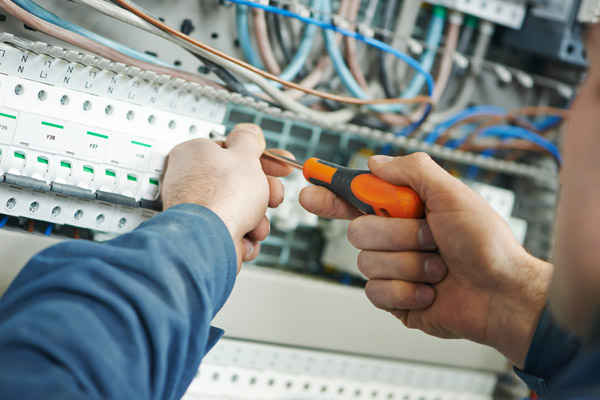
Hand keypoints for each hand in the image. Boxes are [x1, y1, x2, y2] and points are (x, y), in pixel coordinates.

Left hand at [161, 123, 292, 269]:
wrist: (209, 242)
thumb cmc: (221, 197)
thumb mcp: (244, 157)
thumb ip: (249, 141)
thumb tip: (249, 130)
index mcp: (196, 154)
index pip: (234, 152)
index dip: (262, 159)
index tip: (279, 167)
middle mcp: (191, 180)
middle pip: (239, 183)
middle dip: (263, 194)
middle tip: (273, 197)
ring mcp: (196, 209)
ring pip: (239, 209)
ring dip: (256, 219)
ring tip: (256, 225)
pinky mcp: (203, 233)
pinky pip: (231, 230)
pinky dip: (243, 237)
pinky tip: (245, 239)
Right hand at [300, 153, 551, 367]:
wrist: (502, 294)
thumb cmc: (486, 243)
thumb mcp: (452, 193)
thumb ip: (411, 170)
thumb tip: (374, 163)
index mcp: (405, 209)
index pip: (355, 197)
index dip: (330, 192)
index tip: (309, 188)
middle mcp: (395, 236)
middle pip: (358, 230)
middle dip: (398, 235)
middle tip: (431, 237)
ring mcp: (393, 268)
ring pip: (366, 262)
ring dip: (409, 264)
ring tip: (438, 267)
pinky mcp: (393, 298)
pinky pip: (375, 292)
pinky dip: (407, 290)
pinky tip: (430, 290)